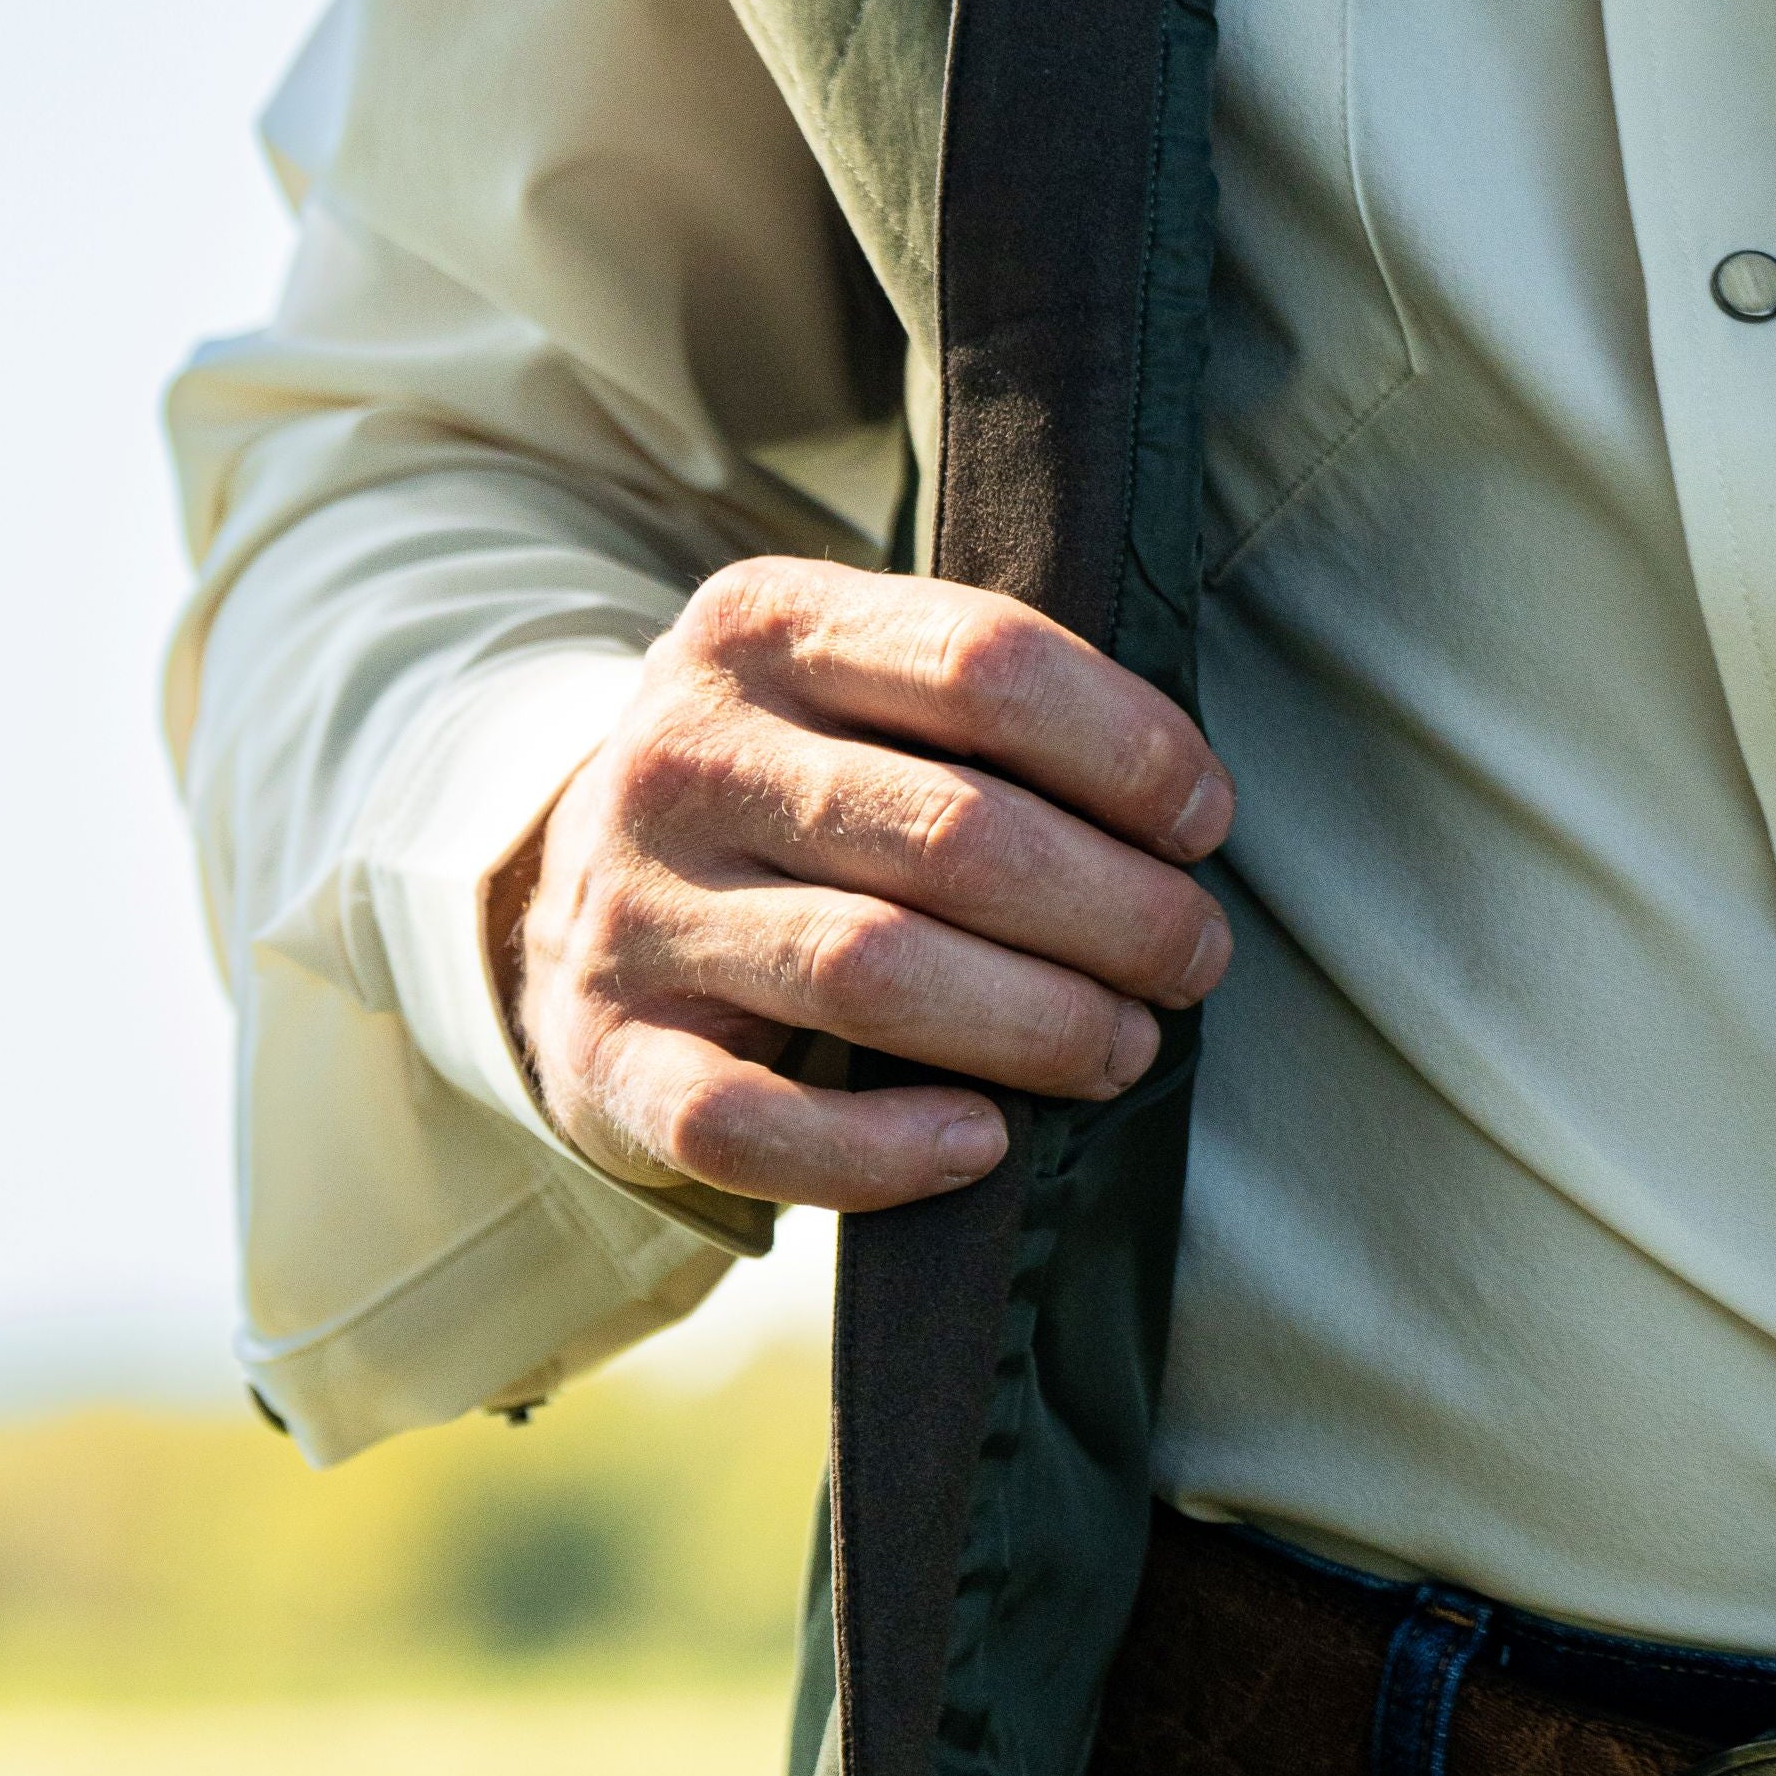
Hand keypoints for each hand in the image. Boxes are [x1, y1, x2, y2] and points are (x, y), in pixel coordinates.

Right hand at [490, 563, 1233, 1211]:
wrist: (570, 891)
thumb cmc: (790, 782)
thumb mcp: (853, 682)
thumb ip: (985, 703)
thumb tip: (1183, 806)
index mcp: (763, 624)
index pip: (984, 661)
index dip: (1126, 748)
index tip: (1204, 822)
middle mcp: (684, 753)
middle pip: (954, 833)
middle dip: (1115, 910)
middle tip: (1194, 958)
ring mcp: (633, 908)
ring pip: (870, 971)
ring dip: (1036, 1024)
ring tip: (1124, 1046)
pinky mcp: (607, 1053)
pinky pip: (753, 1123)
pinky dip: (882, 1151)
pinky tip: (981, 1144)